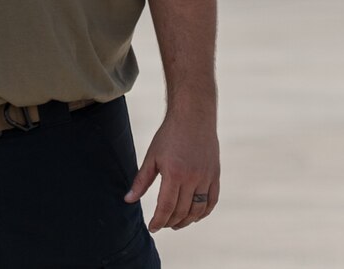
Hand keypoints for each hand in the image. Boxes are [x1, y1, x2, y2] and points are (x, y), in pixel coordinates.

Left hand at [123, 106, 219, 231]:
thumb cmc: (169, 135)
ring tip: (176, 224)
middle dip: (170, 222)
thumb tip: (128, 200)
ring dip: (187, 221)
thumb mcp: (152, 156)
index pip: (166, 207)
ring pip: (198, 210)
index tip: (152, 227)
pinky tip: (194, 216)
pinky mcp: (215, 175)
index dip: (158, 221)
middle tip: (162, 225)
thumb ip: (141, 180)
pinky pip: (212, 201)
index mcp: (173, 173)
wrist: (193, 116)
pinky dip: (203, 212)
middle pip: (181, 211)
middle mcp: (192, 178)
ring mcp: (206, 177)